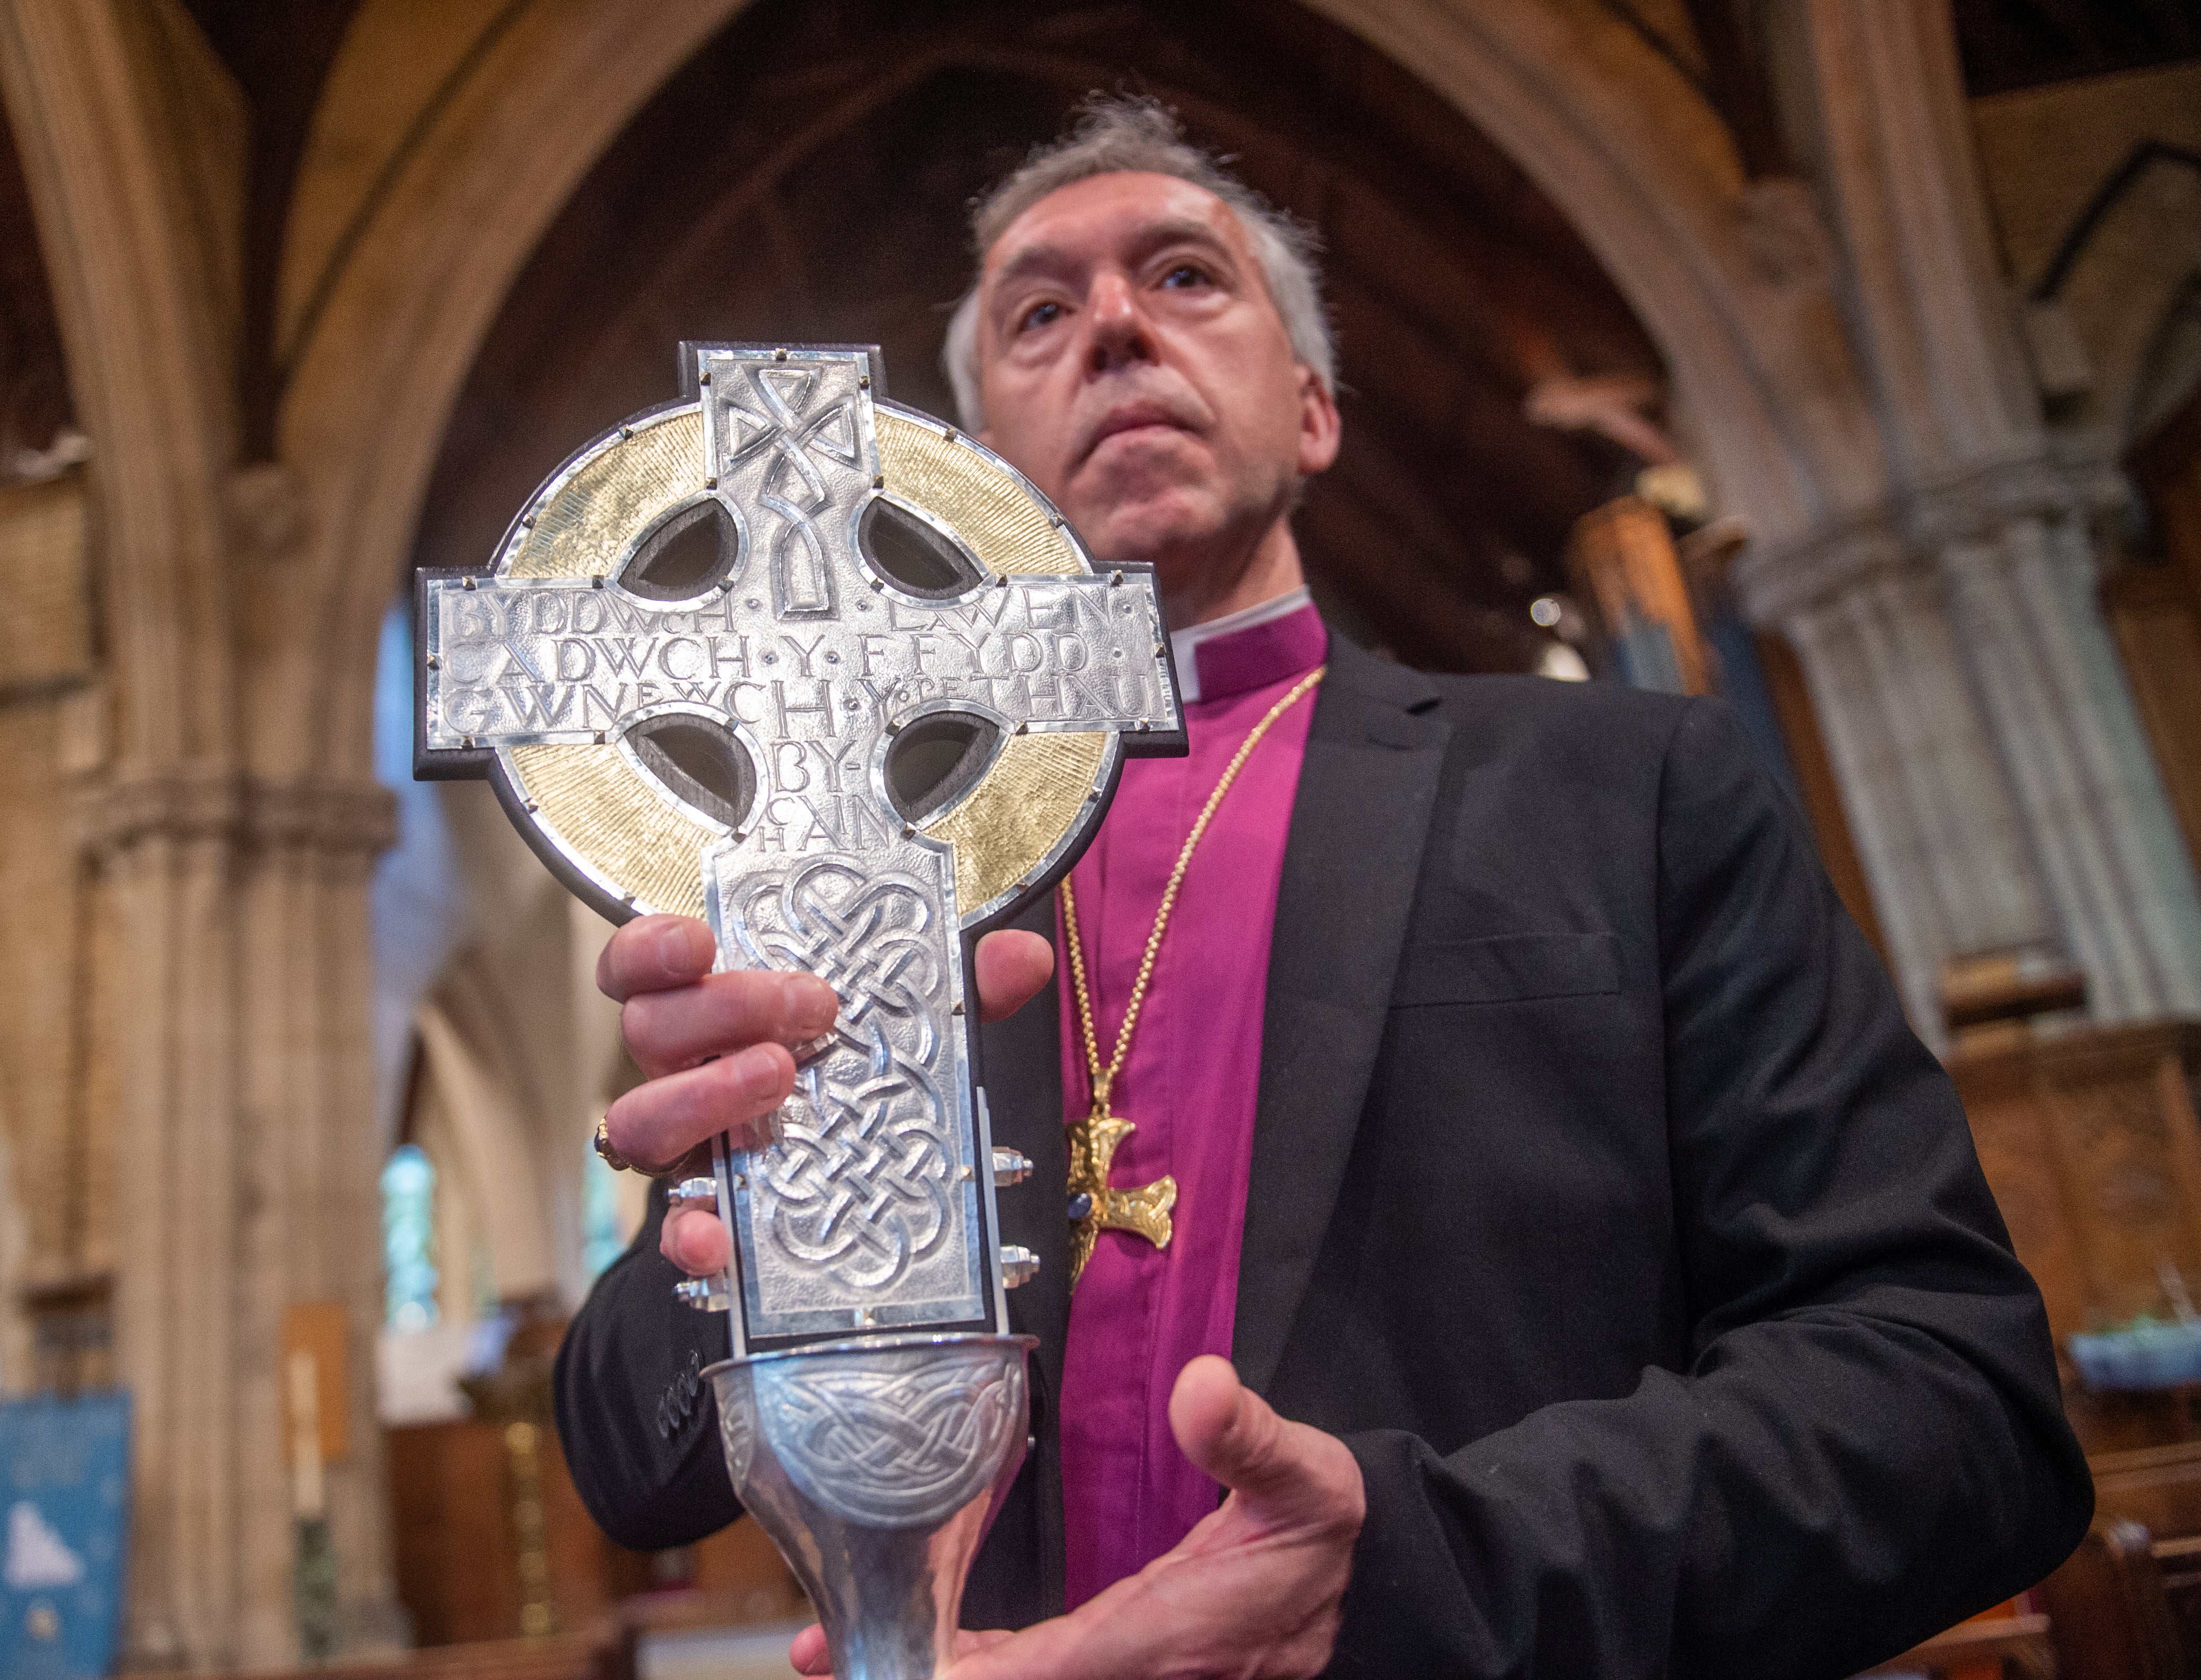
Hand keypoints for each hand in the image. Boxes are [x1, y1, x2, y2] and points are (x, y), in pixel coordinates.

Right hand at [597, 914, 1052, 1278]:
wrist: (864, 1185)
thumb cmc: (866, 1077)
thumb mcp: (916, 1026)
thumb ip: (958, 989)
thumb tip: (1022, 959)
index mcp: (716, 1012)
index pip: (640, 968)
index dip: (650, 948)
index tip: (701, 940)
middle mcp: (685, 1073)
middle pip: (651, 1030)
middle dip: (726, 1006)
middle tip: (815, 1005)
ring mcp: (690, 1146)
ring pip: (640, 1120)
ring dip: (704, 1095)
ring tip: (781, 1078)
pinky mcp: (706, 1215)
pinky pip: (672, 1230)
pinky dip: (689, 1232)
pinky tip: (718, 1236)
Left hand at [787, 1357, 1364, 1678]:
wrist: (1373, 1592)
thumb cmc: (1331, 1535)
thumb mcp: (1308, 1477)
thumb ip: (1248, 1438)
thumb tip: (1200, 1384)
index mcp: (1175, 1634)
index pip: (1064, 1662)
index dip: (985, 1673)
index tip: (909, 1665)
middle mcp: (1146, 1673)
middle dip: (929, 1677)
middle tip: (826, 1654)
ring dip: (942, 1675)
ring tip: (838, 1655)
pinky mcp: (1132, 1672)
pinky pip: (1046, 1679)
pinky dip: (983, 1669)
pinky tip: (936, 1653)